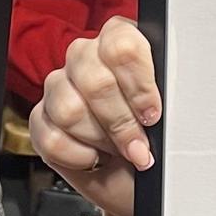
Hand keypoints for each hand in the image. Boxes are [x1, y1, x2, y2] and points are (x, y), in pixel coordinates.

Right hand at [29, 16, 159, 215]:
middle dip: (121, 123)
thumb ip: (168, 97)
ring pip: (69, 110)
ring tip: (117, 150)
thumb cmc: (157, 140)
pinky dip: (77, 156)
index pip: (120, 46)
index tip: (152, 115)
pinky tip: (94, 157)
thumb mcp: (173, 113)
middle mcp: (86, 57)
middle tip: (139, 146)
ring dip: (100, 139)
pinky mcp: (41, 119)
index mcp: (121, 40)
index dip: (138, 85)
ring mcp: (59, 86)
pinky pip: (50, 137)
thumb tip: (158, 106)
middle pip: (94, 81)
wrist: (137, 176)